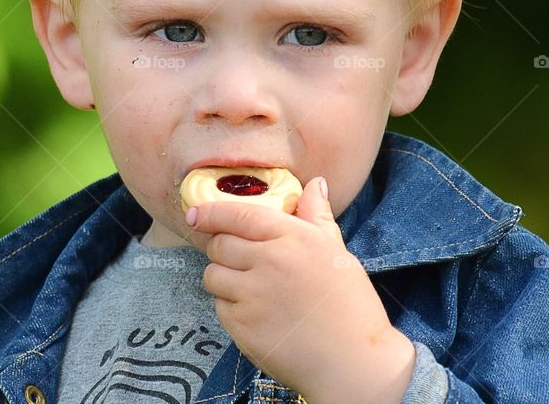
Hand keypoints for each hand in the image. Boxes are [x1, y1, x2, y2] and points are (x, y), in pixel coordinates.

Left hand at [187, 177, 414, 403]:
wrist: (353, 363)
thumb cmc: (350, 306)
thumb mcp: (336, 252)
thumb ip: (317, 216)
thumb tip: (315, 183)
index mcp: (294, 238)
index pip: (239, 214)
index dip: (210, 212)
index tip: (195, 214)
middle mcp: (270, 261)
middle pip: (219, 244)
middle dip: (222, 248)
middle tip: (239, 259)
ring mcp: (253, 295)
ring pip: (212, 275)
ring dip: (223, 278)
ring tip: (250, 288)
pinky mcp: (242, 326)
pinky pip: (220, 306)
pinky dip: (231, 307)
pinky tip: (257, 314)